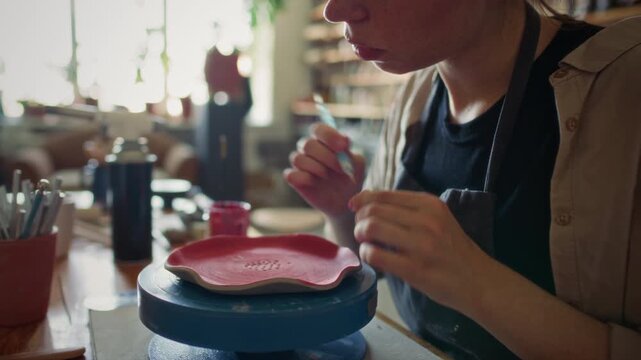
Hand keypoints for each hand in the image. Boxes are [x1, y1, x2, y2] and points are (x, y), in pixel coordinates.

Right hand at [284, 124, 365, 219]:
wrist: (346, 200)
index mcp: (323, 140)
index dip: (329, 135)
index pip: (318, 129)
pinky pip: (291, 175)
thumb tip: (344, 141)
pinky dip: (303, 178)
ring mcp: (300, 164)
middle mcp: (309, 149)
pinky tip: (314, 183)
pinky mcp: (295, 179)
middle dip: (326, 157)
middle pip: (308, 144)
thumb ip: (350, 152)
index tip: (344, 146)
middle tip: (340, 169)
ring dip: (316, 168)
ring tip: (328, 176)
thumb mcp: (357, 164)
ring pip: (298, 158)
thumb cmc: (351, 177)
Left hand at [349, 190, 492, 312]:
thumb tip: (367, 201)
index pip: (384, 194)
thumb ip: (408, 209)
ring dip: (360, 235)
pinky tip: (373, 257)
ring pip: (371, 228)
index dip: (362, 199)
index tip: (353, 206)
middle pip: (373, 210)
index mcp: (429, 204)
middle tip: (361, 230)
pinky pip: (375, 254)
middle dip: (359, 219)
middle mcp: (426, 220)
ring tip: (366, 242)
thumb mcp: (438, 218)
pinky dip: (367, 254)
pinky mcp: (414, 268)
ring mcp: (421, 245)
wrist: (478, 280)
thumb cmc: (452, 249)